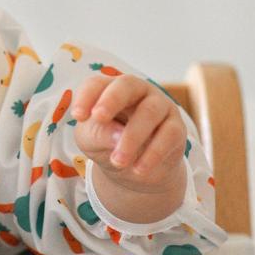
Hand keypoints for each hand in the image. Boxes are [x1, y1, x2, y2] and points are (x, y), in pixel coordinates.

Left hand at [70, 72, 186, 203]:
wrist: (136, 170)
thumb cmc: (107, 144)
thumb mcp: (92, 141)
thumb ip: (97, 133)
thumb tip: (118, 135)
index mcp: (109, 88)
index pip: (97, 84)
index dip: (87, 96)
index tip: (78, 116)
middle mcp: (136, 91)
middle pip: (127, 85)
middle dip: (111, 100)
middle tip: (98, 117)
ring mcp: (159, 106)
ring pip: (149, 112)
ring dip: (131, 137)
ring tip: (118, 161)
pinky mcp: (176, 127)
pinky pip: (169, 134)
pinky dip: (153, 153)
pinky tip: (139, 169)